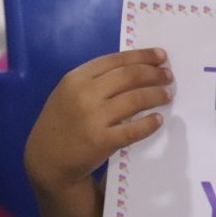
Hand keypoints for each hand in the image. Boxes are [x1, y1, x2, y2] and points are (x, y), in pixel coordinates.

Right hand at [24, 48, 173, 194]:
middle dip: (154, 74)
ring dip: (157, 95)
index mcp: (76, 78)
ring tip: (167, 95)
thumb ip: (96, 79)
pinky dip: (150, 123)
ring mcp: (92, 118)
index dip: (143, 56)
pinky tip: (158, 119)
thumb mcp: (70, 93)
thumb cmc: (64, 122)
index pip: (117, 60)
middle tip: (169, 76)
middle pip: (130, 76)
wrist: (47, 160)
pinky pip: (134, 129)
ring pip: (136, 99)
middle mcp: (84, 94)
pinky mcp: (101, 141)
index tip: (162, 56)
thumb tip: (137, 67)